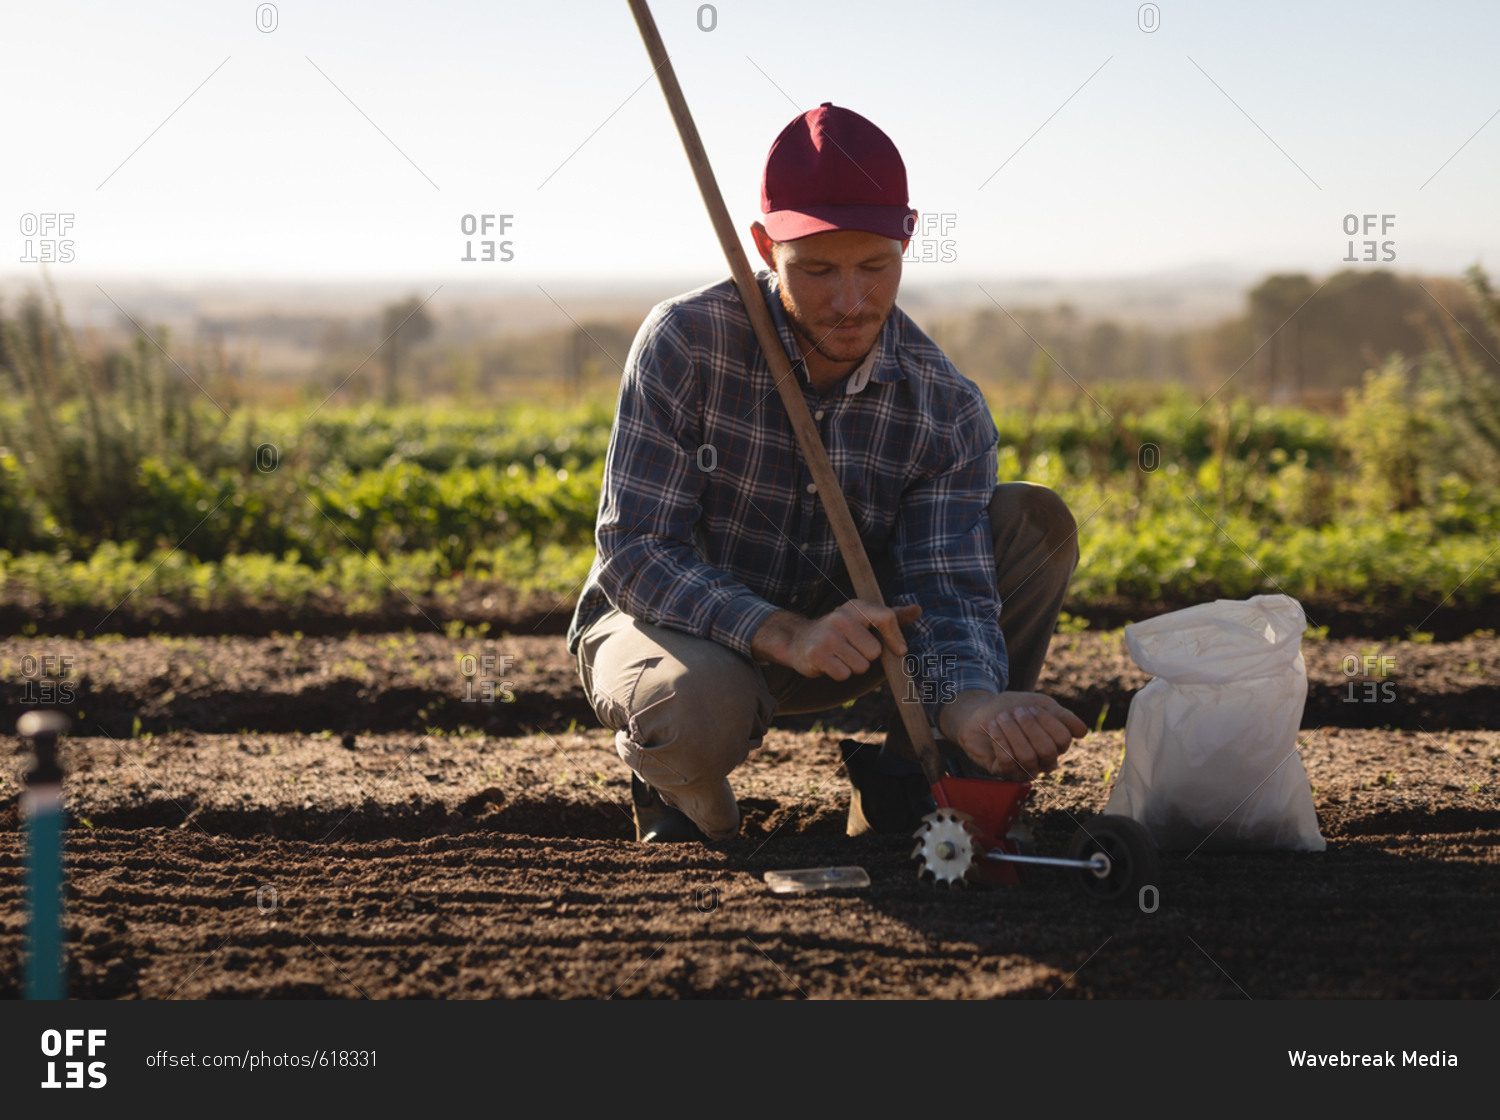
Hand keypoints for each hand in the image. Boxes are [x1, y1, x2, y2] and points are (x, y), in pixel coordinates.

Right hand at [752, 600, 920, 679]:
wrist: (799, 639)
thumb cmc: (841, 631)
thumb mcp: (864, 619)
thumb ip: (891, 616)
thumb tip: (918, 610)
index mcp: (856, 606)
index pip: (886, 618)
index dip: (895, 638)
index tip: (899, 651)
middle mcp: (841, 617)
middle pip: (874, 651)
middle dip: (867, 657)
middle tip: (852, 649)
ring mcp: (827, 636)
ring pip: (860, 665)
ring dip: (853, 666)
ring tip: (840, 655)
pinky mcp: (817, 654)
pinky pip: (844, 674)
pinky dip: (840, 673)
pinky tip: (830, 663)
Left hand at [938, 690, 1087, 780]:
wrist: (980, 712)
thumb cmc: (1013, 709)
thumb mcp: (1040, 704)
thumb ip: (1063, 716)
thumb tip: (1083, 733)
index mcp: (1055, 746)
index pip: (1063, 739)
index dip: (1048, 721)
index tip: (1031, 707)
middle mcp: (1043, 762)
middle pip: (1047, 750)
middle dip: (1029, 726)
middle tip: (1015, 711)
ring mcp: (1023, 769)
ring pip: (1027, 757)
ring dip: (1012, 732)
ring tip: (1002, 717)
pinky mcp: (1002, 772)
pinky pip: (1007, 761)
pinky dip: (999, 739)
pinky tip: (993, 726)